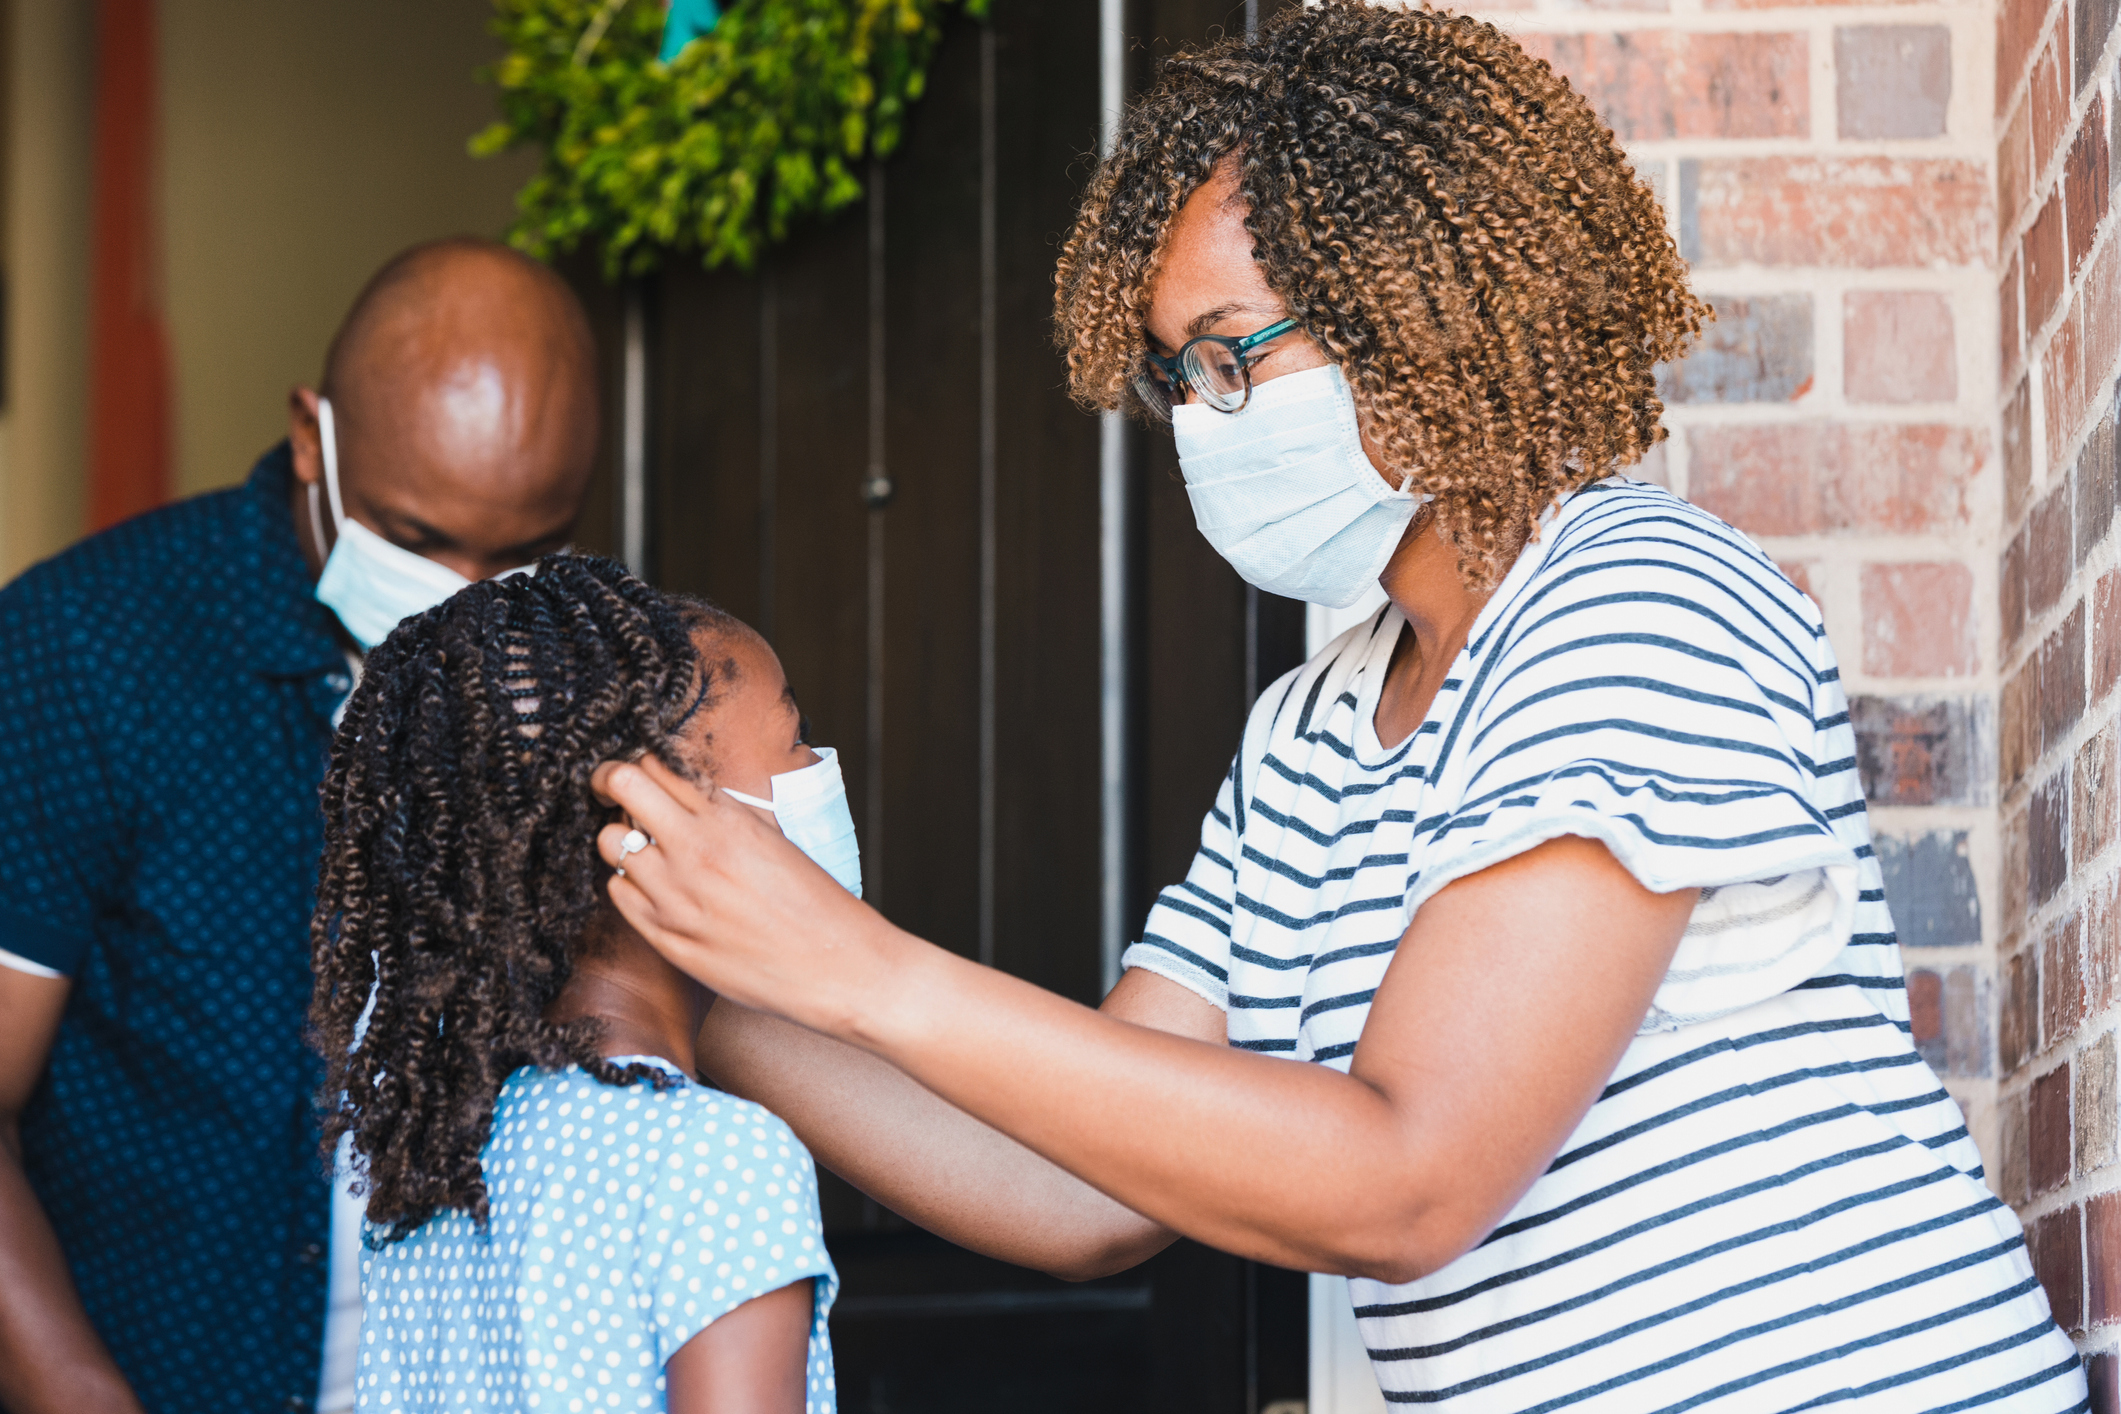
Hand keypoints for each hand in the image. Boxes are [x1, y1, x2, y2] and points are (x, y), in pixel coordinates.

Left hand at [592, 756, 902, 1035]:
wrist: (836, 968)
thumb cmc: (815, 904)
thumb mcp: (776, 839)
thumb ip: (728, 814)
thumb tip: (687, 795)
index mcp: (729, 819)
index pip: (656, 765)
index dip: (641, 764)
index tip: (639, 774)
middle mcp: (696, 849)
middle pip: (621, 785)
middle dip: (611, 782)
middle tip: (613, 791)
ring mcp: (675, 895)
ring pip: (610, 843)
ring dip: (623, 841)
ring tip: (647, 852)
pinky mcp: (666, 936)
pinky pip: (619, 893)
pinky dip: (630, 885)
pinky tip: (655, 890)